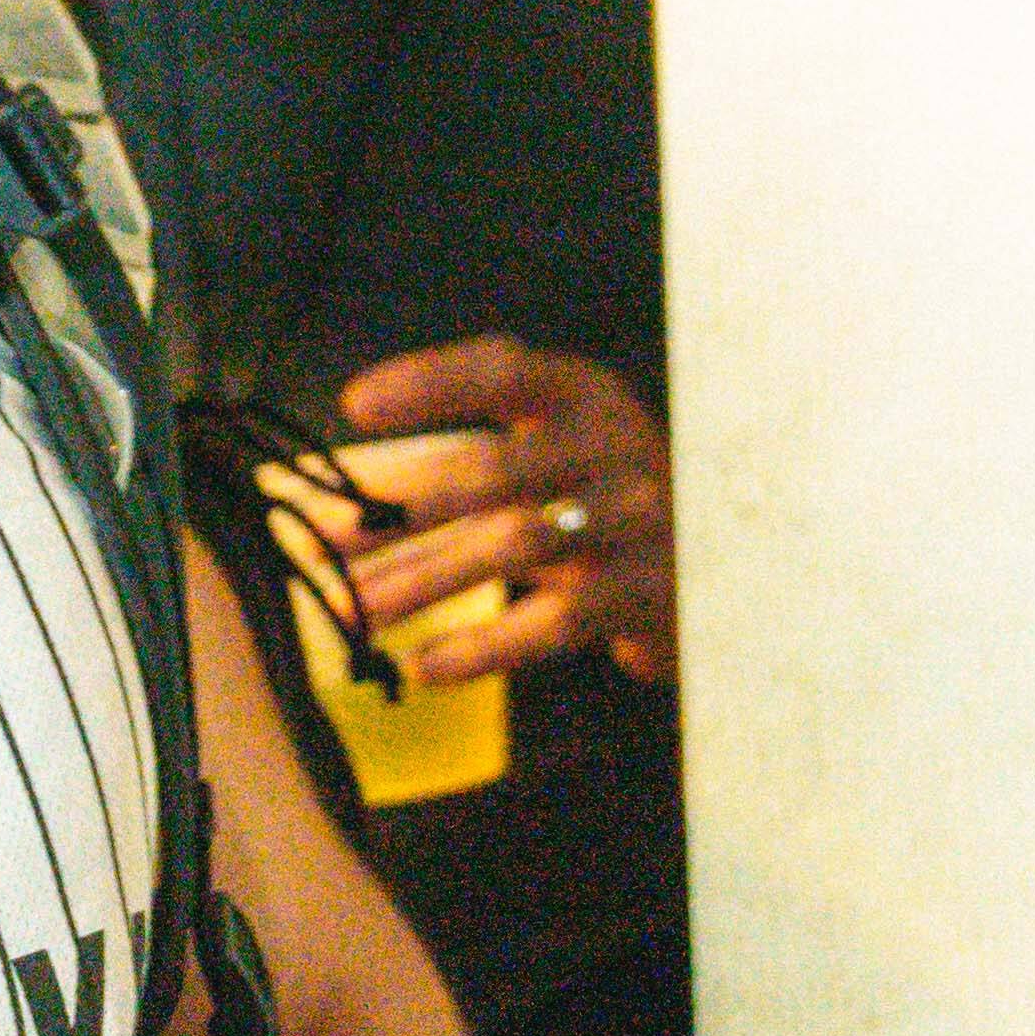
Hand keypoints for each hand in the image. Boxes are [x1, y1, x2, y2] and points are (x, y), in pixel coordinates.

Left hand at [325, 338, 677, 684]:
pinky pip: (557, 618)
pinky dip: (486, 644)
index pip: (500, 370)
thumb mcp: (540, 469)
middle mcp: (615, 443)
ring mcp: (639, 516)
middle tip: (324, 540)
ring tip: (354, 610)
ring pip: (514, 544)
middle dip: (400, 507)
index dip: (427, 382)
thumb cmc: (598, 510)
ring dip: (424, 579)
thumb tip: (311, 498)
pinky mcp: (649, 590)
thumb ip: (440, 473)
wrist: (723, 574)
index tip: (352, 407)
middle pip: (493, 467)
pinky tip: (427, 664)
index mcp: (581, 396)